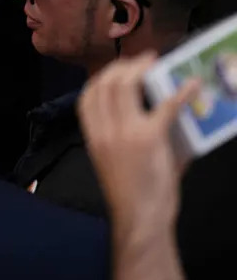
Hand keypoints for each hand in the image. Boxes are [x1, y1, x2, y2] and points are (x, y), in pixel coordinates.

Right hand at [79, 52, 198, 235]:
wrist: (139, 218)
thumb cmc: (132, 194)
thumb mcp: (116, 162)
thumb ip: (130, 136)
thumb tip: (160, 117)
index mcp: (92, 136)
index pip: (88, 95)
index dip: (103, 76)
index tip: (119, 70)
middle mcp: (104, 130)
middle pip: (107, 83)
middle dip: (125, 66)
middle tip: (144, 61)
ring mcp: (125, 132)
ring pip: (126, 85)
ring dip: (143, 69)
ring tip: (157, 64)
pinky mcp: (149, 138)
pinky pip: (164, 107)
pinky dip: (181, 92)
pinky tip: (192, 85)